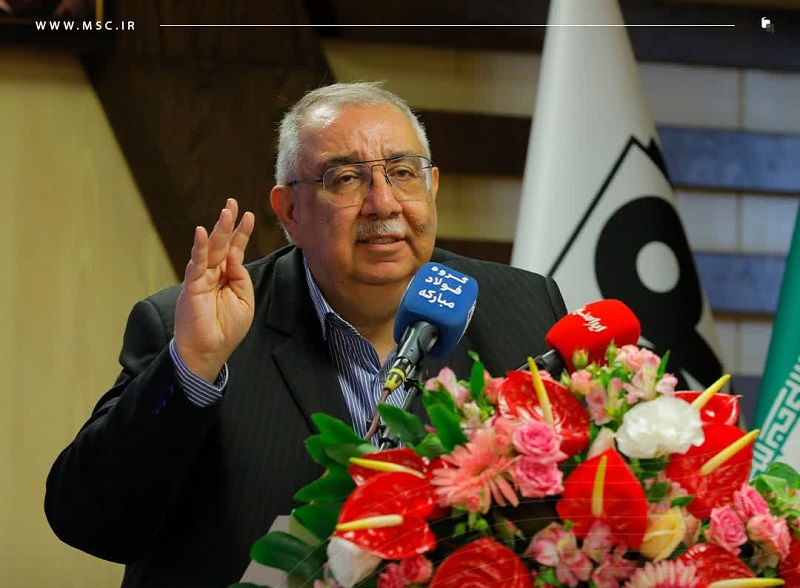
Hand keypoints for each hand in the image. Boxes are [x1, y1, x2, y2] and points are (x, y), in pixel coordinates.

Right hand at [175, 199, 255, 381]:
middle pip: (221, 243)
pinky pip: (196, 264)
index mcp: (228, 276)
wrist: (210, 351)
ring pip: (210, 249)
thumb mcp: (243, 300)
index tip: (249, 215)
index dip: (241, 233)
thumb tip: (234, 255)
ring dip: (217, 230)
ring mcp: (202, 278)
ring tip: (225, 212)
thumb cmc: (227, 329)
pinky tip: (202, 233)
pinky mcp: (192, 286)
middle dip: (227, 223)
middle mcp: (215, 273)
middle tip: (232, 203)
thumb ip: (240, 276)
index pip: (235, 249)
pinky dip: (199, 248)